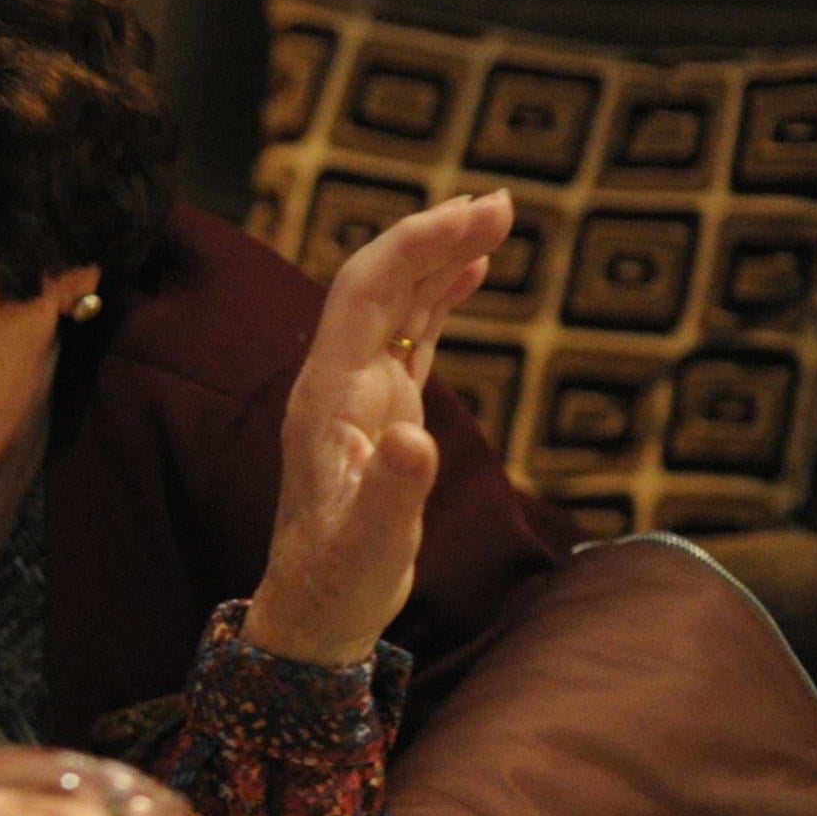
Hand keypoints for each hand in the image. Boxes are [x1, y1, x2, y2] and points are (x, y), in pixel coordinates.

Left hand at [245, 189, 505, 666]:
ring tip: (494, 217)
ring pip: (394, 304)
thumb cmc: (340, 583)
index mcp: (327, 397)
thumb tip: (415, 442)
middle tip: (501, 202)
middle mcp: (335, 383)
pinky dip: (438, 298)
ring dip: (438, 258)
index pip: (366, 294)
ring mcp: (355, 395)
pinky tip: (470, 273)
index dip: (417, 245)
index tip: (478, 213)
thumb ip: (392, 493)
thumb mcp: (371, 546)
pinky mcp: (378, 413)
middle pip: (379, 285)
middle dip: (433, 236)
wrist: (315, 613)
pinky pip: (407, 336)